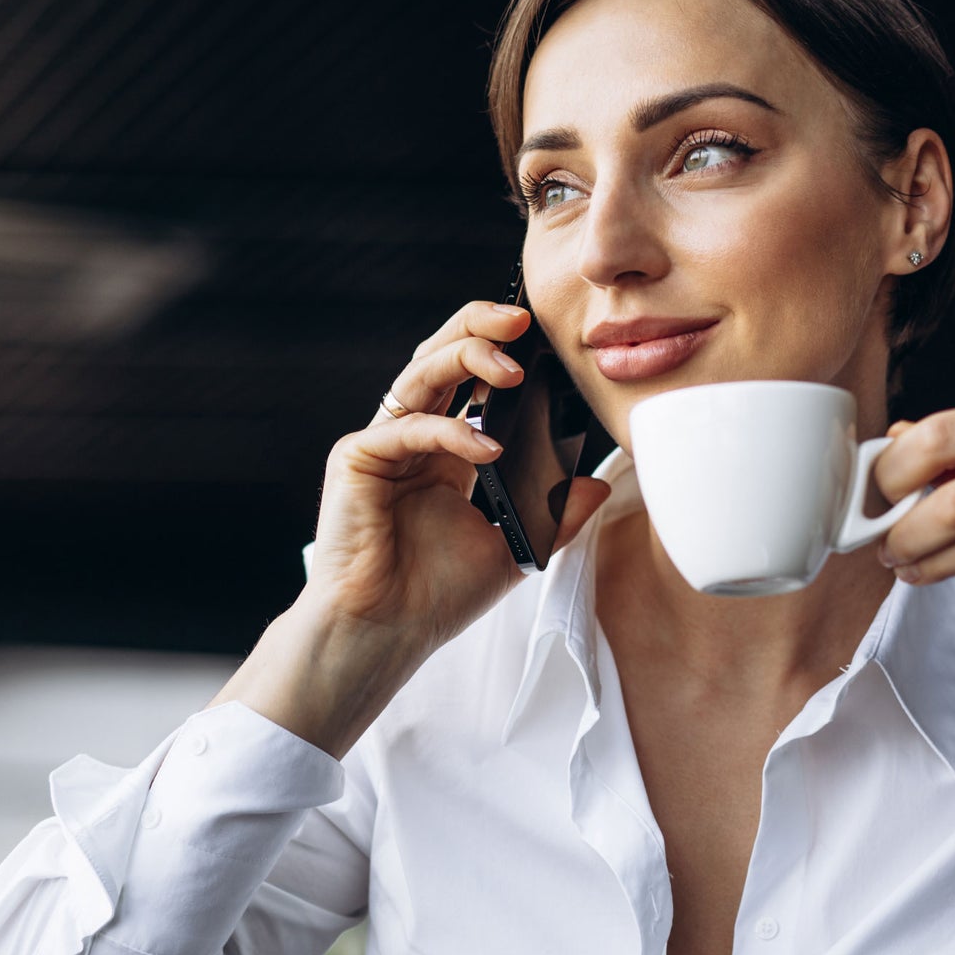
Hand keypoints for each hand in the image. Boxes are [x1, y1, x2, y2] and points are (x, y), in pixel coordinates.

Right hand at [211, 300, 608, 756]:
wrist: (384, 636)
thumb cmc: (434, 595)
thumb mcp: (513, 547)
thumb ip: (554, 513)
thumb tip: (599, 485)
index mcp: (445, 446)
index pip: (471, 376)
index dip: (502, 349)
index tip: (544, 339)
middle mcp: (412, 434)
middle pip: (442, 353)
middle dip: (480, 326)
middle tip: (522, 318)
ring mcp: (382, 442)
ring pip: (422, 372)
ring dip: (467, 357)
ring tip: (513, 368)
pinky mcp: (356, 458)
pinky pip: (409, 427)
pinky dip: (453, 432)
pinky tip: (488, 449)